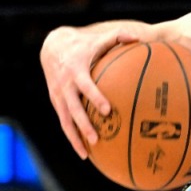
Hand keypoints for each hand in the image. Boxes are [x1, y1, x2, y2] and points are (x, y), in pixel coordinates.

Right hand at [39, 26, 136, 157]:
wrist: (52, 46)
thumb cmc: (83, 44)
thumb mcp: (98, 38)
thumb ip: (118, 37)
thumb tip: (138, 39)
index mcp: (76, 71)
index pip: (86, 87)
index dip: (95, 98)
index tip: (107, 110)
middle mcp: (65, 86)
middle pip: (73, 109)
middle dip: (84, 124)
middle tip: (97, 138)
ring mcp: (58, 96)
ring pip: (65, 120)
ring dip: (75, 137)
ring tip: (87, 153)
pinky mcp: (56, 102)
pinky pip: (64, 122)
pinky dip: (71, 137)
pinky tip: (83, 151)